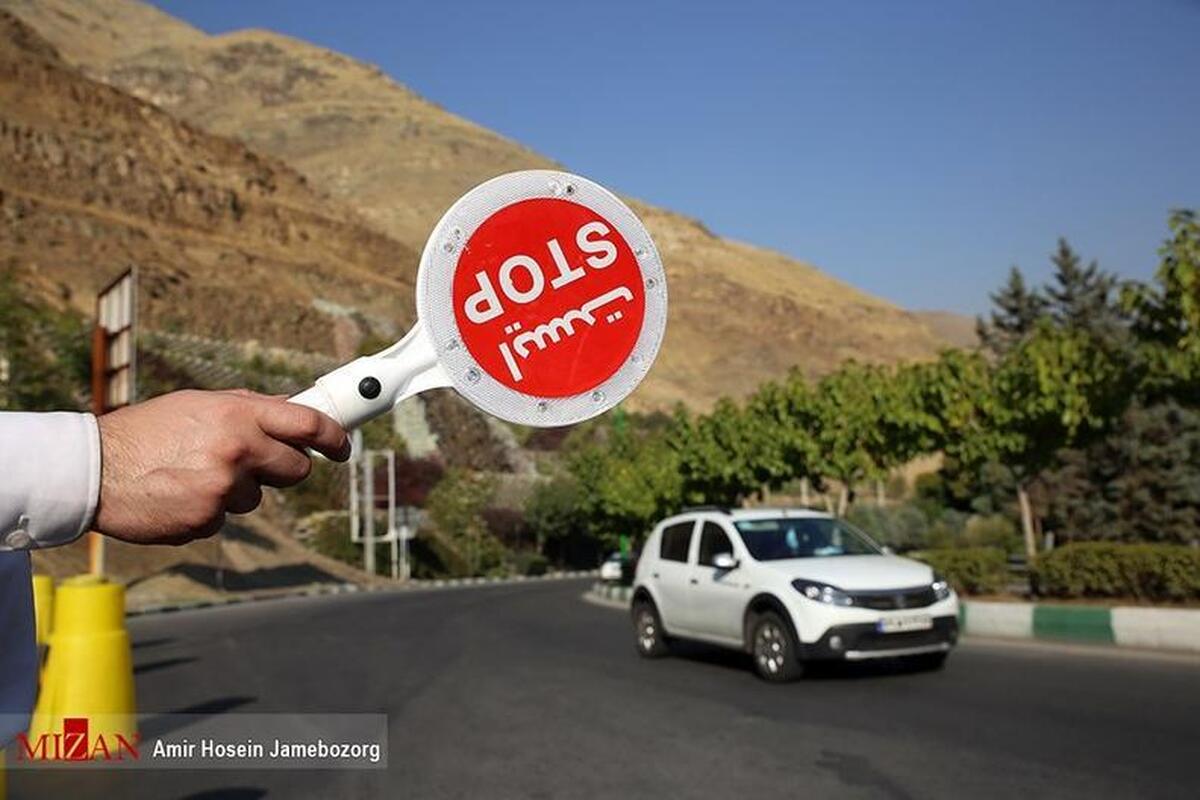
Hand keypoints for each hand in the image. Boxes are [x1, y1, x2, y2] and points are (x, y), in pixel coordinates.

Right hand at [94, 389, 349, 544]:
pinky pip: (224, 519)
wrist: (93, 469)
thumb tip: (292, 409)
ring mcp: (223, 488)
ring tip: (193, 475)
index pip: (309, 424)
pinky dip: (207, 510)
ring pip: (256, 497)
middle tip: (257, 463)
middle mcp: (237, 449)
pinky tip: (178, 495)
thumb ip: (248, 408)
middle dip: (284, 469)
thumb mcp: (198, 405)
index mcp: (238, 414)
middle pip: (296, 469)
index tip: (343, 446)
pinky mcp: (206, 519)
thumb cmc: (147, 432)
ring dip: (235, 490)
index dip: (335, 437)